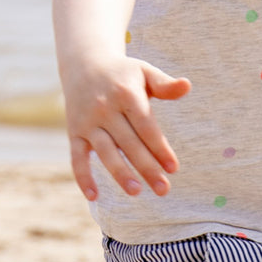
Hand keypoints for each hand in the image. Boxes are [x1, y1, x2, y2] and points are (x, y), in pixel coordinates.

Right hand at [61, 54, 189, 201]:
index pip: (146, 126)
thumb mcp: (144, 72)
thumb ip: (165, 84)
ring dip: (120, 173)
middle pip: (129, 143)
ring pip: (105, 152)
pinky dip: (83, 177)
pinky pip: (77, 157)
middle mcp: (105, 108)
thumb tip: (187, 86)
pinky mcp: (74, 132)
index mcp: (126, 93)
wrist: (85, 65)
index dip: (159, 148)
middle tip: (163, 189)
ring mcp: (88, 122)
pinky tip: (94, 196)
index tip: (174, 168)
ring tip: (137, 192)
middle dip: (146, 168)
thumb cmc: (123, 73)